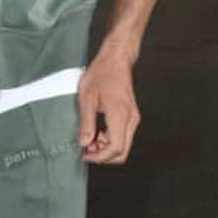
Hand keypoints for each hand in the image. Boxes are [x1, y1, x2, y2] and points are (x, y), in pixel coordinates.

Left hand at [78, 44, 139, 166]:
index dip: (100, 157)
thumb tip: (84, 142)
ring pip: (124, 146)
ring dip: (106, 148)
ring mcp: (133, 118)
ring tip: (89, 139)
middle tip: (87, 149)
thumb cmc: (102, 73)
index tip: (86, 155)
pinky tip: (97, 131)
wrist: (115, 60)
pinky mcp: (131, 116)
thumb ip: (86, 123)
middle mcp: (131, 119)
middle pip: (122, 152)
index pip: (115, 148)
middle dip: (104, 156)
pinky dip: (110, 139)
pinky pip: (123, 136)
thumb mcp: (87, 98)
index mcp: (120, 115)